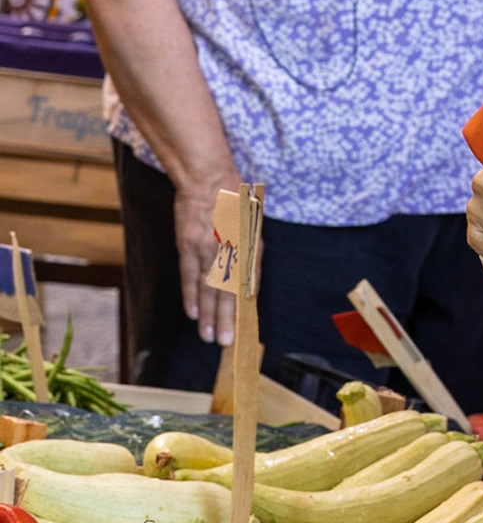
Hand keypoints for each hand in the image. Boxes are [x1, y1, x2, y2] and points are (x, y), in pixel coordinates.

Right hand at [174, 164, 245, 344]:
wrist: (209, 179)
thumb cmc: (234, 201)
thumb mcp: (253, 226)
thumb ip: (251, 254)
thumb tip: (249, 283)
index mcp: (251, 246)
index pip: (249, 284)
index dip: (246, 308)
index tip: (245, 328)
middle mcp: (232, 251)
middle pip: (228, 292)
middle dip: (227, 320)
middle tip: (226, 343)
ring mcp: (209, 249)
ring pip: (208, 289)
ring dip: (209, 315)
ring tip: (209, 336)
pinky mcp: (189, 246)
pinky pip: (190, 277)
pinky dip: (191, 297)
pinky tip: (194, 314)